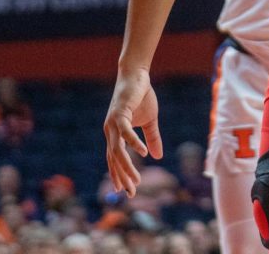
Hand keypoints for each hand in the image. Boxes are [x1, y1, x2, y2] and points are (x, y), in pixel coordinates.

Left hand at [103, 66, 161, 197]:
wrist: (137, 76)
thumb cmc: (141, 97)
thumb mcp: (150, 121)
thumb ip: (153, 139)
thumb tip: (158, 156)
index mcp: (115, 134)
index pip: (115, 160)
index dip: (119, 175)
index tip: (126, 191)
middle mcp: (110, 132)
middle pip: (114, 160)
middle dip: (122, 177)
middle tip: (130, 193)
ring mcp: (113, 124)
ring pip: (118, 151)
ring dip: (127, 167)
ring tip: (136, 180)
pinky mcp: (120, 114)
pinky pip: (126, 133)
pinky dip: (134, 143)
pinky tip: (142, 153)